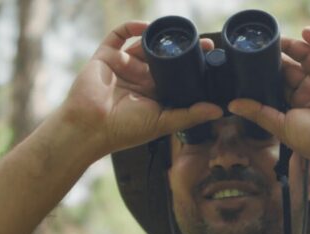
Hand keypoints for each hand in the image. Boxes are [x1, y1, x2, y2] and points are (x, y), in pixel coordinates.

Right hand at [59, 21, 222, 157]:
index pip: (176, 74)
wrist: (89, 127)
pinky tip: (146, 27)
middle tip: (198, 40)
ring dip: (158, 38)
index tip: (208, 55)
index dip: (191, 64)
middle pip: (162, 56)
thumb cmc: (124, 131)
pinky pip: (118, 36)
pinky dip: (131, 27)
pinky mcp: (106, 57)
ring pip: (143, 45)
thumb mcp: (162, 123)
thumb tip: (220, 111)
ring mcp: (122, 65)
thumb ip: (190, 115)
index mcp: (152, 93)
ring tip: (174, 33)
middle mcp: (138, 78)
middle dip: (178, 48)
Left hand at [228, 28, 309, 171]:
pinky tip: (306, 33)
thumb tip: (231, 105)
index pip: (282, 83)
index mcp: (300, 105)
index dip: (270, 73)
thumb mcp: (281, 125)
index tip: (253, 63)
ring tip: (278, 40)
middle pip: (294, 67)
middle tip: (263, 48)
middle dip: (280, 57)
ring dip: (295, 46)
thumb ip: (257, 112)